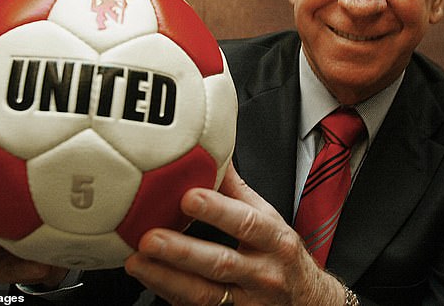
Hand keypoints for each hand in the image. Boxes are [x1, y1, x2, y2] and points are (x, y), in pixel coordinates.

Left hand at [124, 162, 345, 304]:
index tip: (188, 196)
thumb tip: (215, 153)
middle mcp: (262, 274)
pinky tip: (149, 279)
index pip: (246, 223)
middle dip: (183, 251)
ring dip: (166, 277)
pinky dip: (168, 293)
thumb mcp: (272, 221)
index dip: (217, 210)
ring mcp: (246, 302)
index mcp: (274, 241)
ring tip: (137, 262)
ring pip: (203, 294)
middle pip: (221, 263)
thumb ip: (239, 191)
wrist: (307, 302)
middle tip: (150, 237)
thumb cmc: (282, 256)